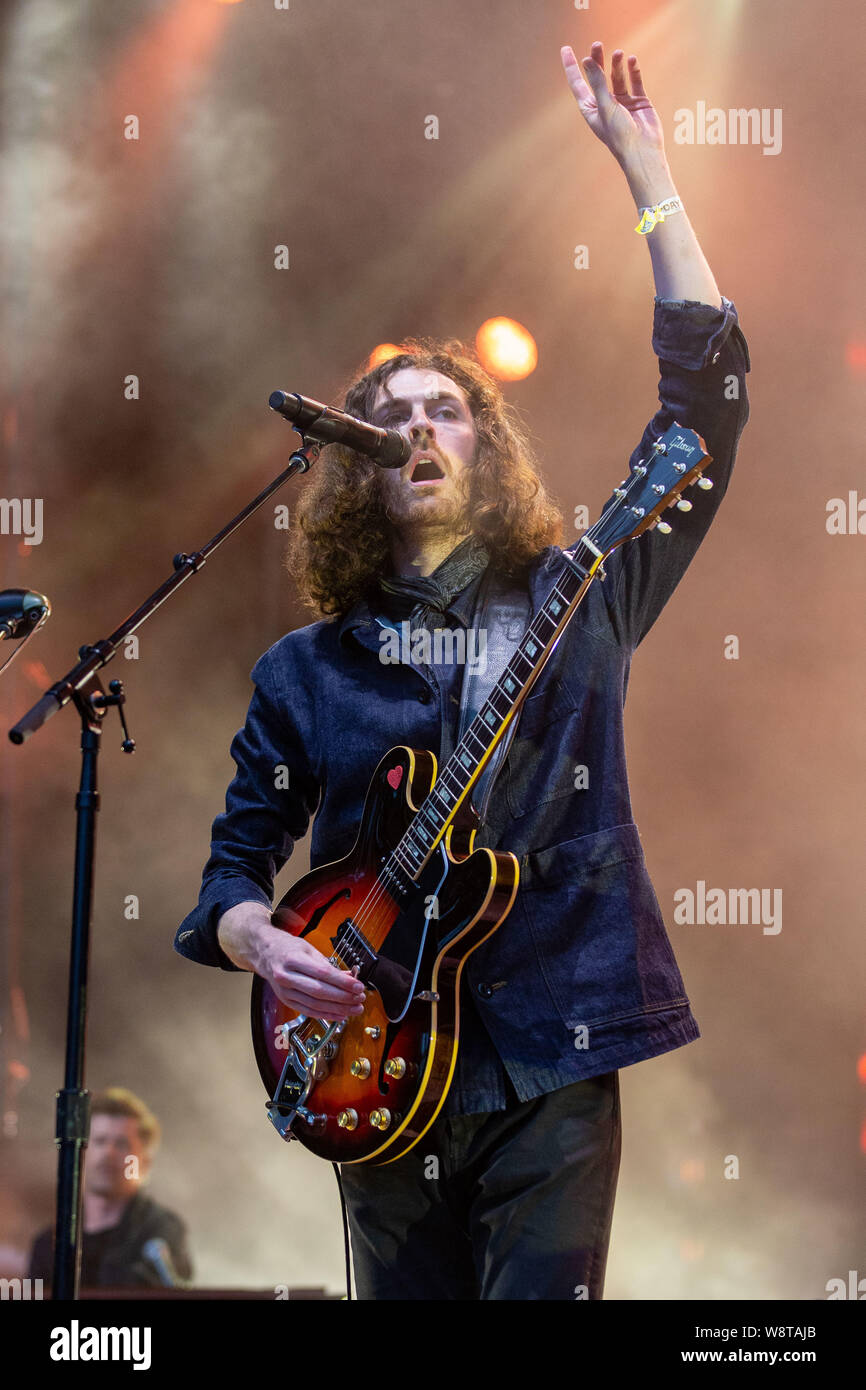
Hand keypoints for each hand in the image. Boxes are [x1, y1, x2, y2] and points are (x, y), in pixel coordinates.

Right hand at [258, 931, 366, 1020]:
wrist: (265, 954)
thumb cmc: (287, 948)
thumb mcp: (308, 949)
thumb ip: (328, 965)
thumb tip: (349, 977)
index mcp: (293, 959)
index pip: (322, 973)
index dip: (342, 982)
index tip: (358, 986)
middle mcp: (286, 976)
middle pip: (319, 991)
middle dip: (343, 997)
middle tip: (359, 999)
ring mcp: (284, 991)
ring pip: (314, 1004)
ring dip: (337, 1009)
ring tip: (354, 1009)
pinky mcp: (286, 1000)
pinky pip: (308, 1011)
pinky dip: (325, 1015)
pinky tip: (340, 1015)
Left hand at [561, 40, 665, 168]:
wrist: (642, 151)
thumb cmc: (619, 134)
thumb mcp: (605, 106)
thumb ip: (597, 82)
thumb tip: (587, 60)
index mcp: (591, 109)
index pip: (578, 84)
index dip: (571, 67)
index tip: (566, 48)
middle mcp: (605, 104)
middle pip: (598, 76)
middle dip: (597, 60)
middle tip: (597, 44)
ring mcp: (622, 102)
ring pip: (617, 77)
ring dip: (617, 65)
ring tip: (619, 53)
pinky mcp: (639, 101)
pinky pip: (634, 81)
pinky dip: (633, 70)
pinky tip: (632, 61)